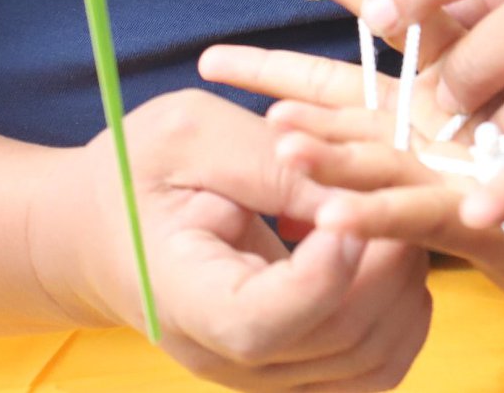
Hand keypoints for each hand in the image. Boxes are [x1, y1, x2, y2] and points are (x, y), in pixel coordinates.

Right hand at [39, 90, 430, 391]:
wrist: (100, 232)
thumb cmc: (137, 174)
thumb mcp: (186, 134)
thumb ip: (268, 159)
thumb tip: (350, 192)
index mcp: (184, 297)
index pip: (264, 323)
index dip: (324, 270)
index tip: (342, 204)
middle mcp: (225, 357)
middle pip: (336, 341)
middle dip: (386, 262)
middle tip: (388, 192)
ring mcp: (263, 374)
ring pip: (371, 362)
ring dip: (404, 288)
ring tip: (387, 218)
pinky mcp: (294, 370)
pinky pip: (374, 367)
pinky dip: (402, 315)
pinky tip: (386, 255)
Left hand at [197, 42, 503, 349]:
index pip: (478, 205)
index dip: (449, 201)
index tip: (429, 200)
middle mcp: (468, 200)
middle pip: (401, 188)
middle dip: (350, 176)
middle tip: (295, 158)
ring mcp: (445, 181)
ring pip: (374, 160)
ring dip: (322, 148)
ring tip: (270, 125)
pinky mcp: (432, 158)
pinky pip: (372, 133)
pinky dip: (327, 120)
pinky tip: (275, 105)